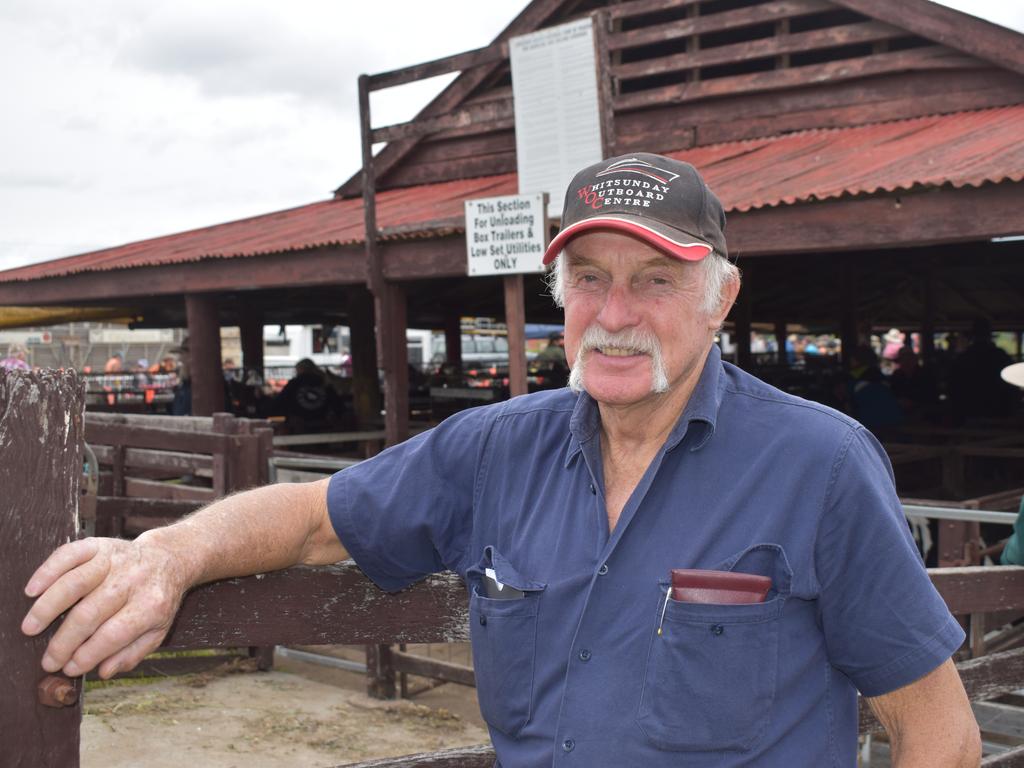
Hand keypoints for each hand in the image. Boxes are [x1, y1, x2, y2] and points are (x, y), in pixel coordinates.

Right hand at [21, 535, 189, 678]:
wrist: (169, 559)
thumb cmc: (157, 600)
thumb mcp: (158, 631)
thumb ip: (132, 653)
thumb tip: (103, 672)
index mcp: (151, 605)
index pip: (114, 634)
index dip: (87, 655)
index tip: (69, 668)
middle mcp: (133, 580)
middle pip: (90, 614)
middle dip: (64, 642)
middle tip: (48, 660)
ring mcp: (115, 560)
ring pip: (75, 583)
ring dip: (48, 608)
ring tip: (30, 628)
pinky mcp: (100, 545)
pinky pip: (69, 555)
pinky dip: (48, 571)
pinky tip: (32, 591)